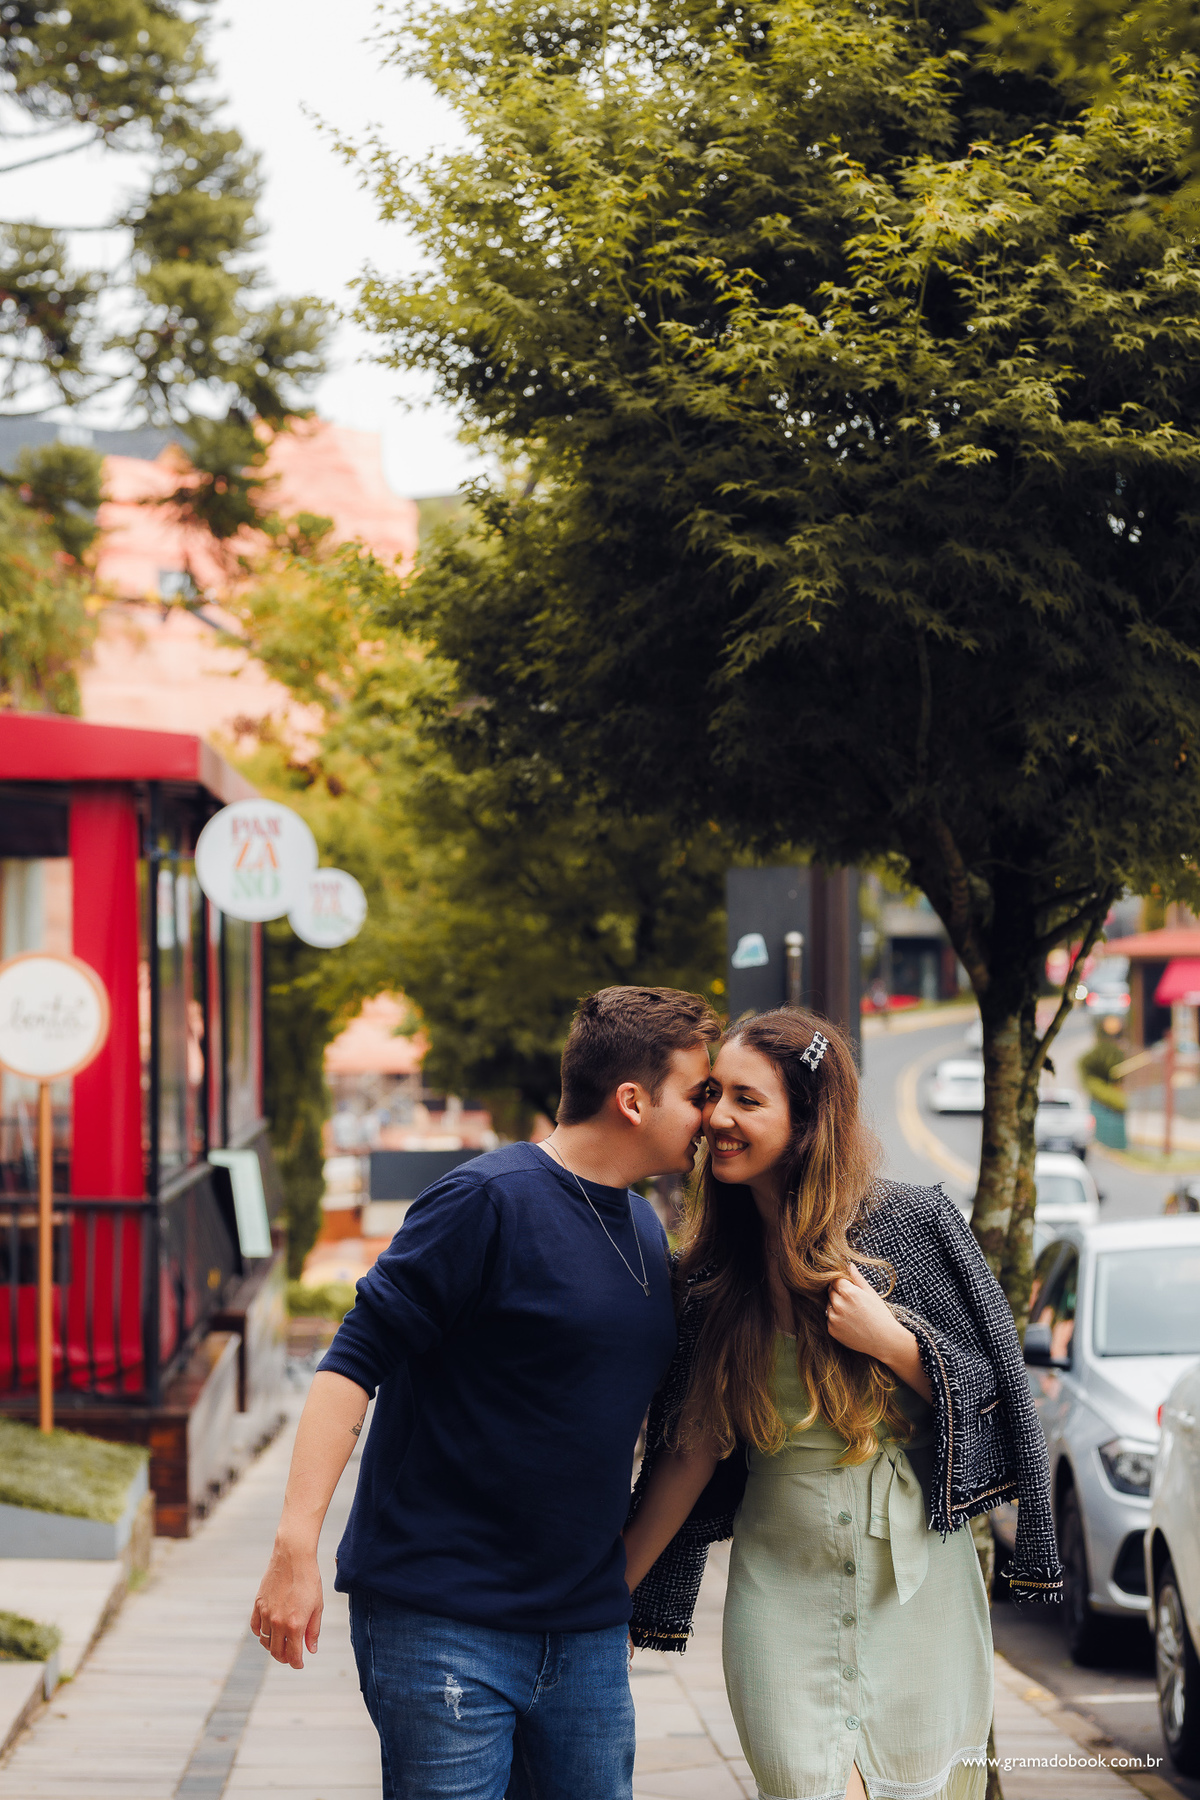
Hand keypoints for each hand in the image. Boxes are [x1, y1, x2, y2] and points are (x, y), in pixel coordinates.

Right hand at [251, 1534, 323, 1668]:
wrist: (293, 1557)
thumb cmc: (309, 1580)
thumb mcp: (317, 1606)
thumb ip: (313, 1631)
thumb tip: (311, 1650)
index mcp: (295, 1625)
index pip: (292, 1655)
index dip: (296, 1663)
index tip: (299, 1664)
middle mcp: (277, 1622)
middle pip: (276, 1651)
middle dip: (284, 1658)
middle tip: (291, 1657)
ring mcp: (265, 1613)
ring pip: (265, 1640)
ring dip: (272, 1646)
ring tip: (281, 1644)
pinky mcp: (258, 1604)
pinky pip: (255, 1627)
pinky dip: (260, 1633)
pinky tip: (268, 1632)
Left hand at [824, 1264, 902, 1360]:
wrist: (884, 1340)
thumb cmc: (880, 1315)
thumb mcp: (871, 1293)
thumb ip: (857, 1278)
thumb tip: (849, 1265)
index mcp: (848, 1292)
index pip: (835, 1280)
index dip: (842, 1284)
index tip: (850, 1289)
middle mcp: (838, 1304)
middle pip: (830, 1292)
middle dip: (838, 1294)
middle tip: (853, 1303)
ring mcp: (834, 1318)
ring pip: (829, 1306)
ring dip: (836, 1307)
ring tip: (852, 1314)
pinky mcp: (832, 1330)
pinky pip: (829, 1319)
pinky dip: (836, 1320)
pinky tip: (850, 1323)